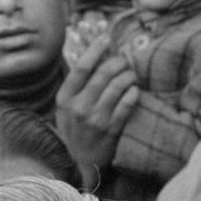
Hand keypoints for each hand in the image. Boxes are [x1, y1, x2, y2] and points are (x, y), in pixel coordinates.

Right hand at [55, 36, 138, 190]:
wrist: (78, 162)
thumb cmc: (75, 130)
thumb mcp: (66, 107)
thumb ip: (77, 86)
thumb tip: (92, 57)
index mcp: (65, 97)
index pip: (81, 67)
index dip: (95, 50)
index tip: (106, 38)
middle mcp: (78, 107)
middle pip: (103, 75)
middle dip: (118, 63)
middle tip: (125, 60)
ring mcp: (95, 119)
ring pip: (116, 89)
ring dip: (128, 77)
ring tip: (132, 75)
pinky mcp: (110, 131)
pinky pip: (125, 108)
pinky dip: (132, 96)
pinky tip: (135, 90)